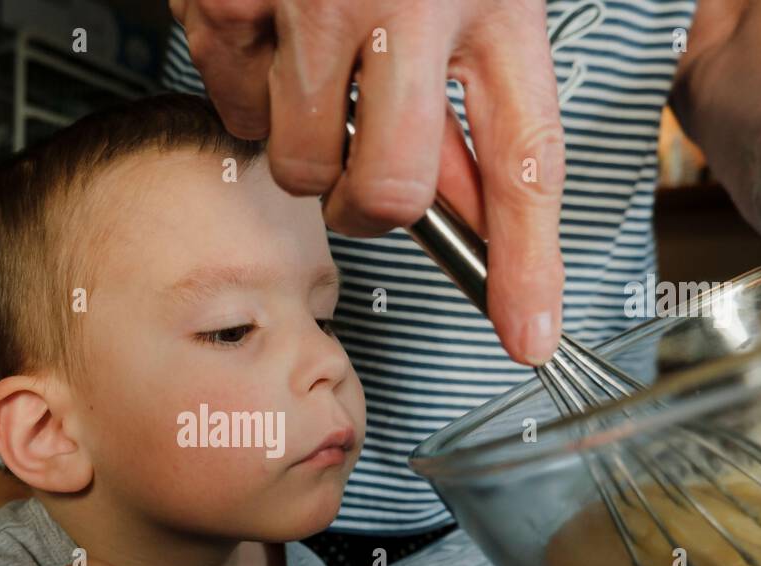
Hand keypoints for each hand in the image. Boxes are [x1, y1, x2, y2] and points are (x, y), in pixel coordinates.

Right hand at [170, 0, 565, 364]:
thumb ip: (469, 110)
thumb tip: (463, 219)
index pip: (524, 157)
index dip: (529, 262)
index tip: (530, 336)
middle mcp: (409, 1)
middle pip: (387, 193)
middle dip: (370, 204)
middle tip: (365, 164)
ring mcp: (313, 2)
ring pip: (298, 163)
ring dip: (303, 137)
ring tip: (315, 60)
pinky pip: (230, 107)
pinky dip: (245, 86)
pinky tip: (269, 29)